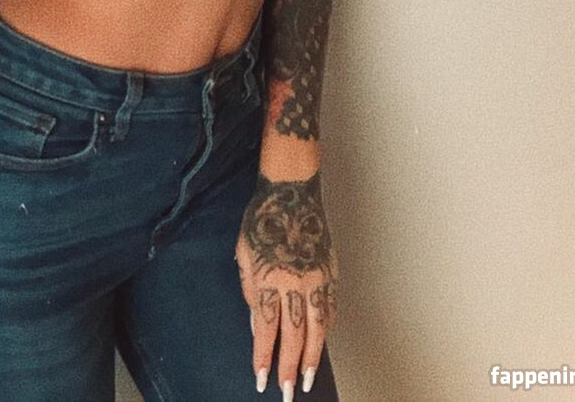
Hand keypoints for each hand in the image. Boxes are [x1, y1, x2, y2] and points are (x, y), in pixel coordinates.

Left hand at [235, 172, 338, 396]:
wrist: (291, 192)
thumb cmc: (261, 219)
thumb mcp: (244, 253)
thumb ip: (250, 289)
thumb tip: (256, 321)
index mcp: (268, 279)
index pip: (265, 329)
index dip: (264, 357)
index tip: (261, 379)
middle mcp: (294, 283)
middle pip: (294, 335)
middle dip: (290, 367)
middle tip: (288, 392)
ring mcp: (315, 278)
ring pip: (317, 328)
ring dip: (313, 357)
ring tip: (309, 379)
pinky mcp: (329, 271)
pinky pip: (330, 307)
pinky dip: (326, 329)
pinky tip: (322, 343)